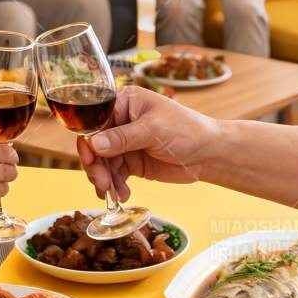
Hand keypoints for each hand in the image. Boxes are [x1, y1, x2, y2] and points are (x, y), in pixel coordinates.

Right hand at [78, 85, 218, 199]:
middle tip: (102, 182)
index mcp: (125, 103)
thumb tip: (93, 143)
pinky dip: (115, 186)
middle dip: (96, 165)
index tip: (90, 159)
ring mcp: (125, 143)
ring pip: (102, 162)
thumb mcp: (153, 130)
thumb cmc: (187, 130)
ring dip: (104, 179)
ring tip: (112, 193)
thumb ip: (122, 137)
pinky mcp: (132, 162)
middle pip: (95, 144)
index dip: (88, 140)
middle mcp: (121, 121)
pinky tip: (122, 195)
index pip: (96, 120)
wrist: (209, 154)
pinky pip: (115, 174)